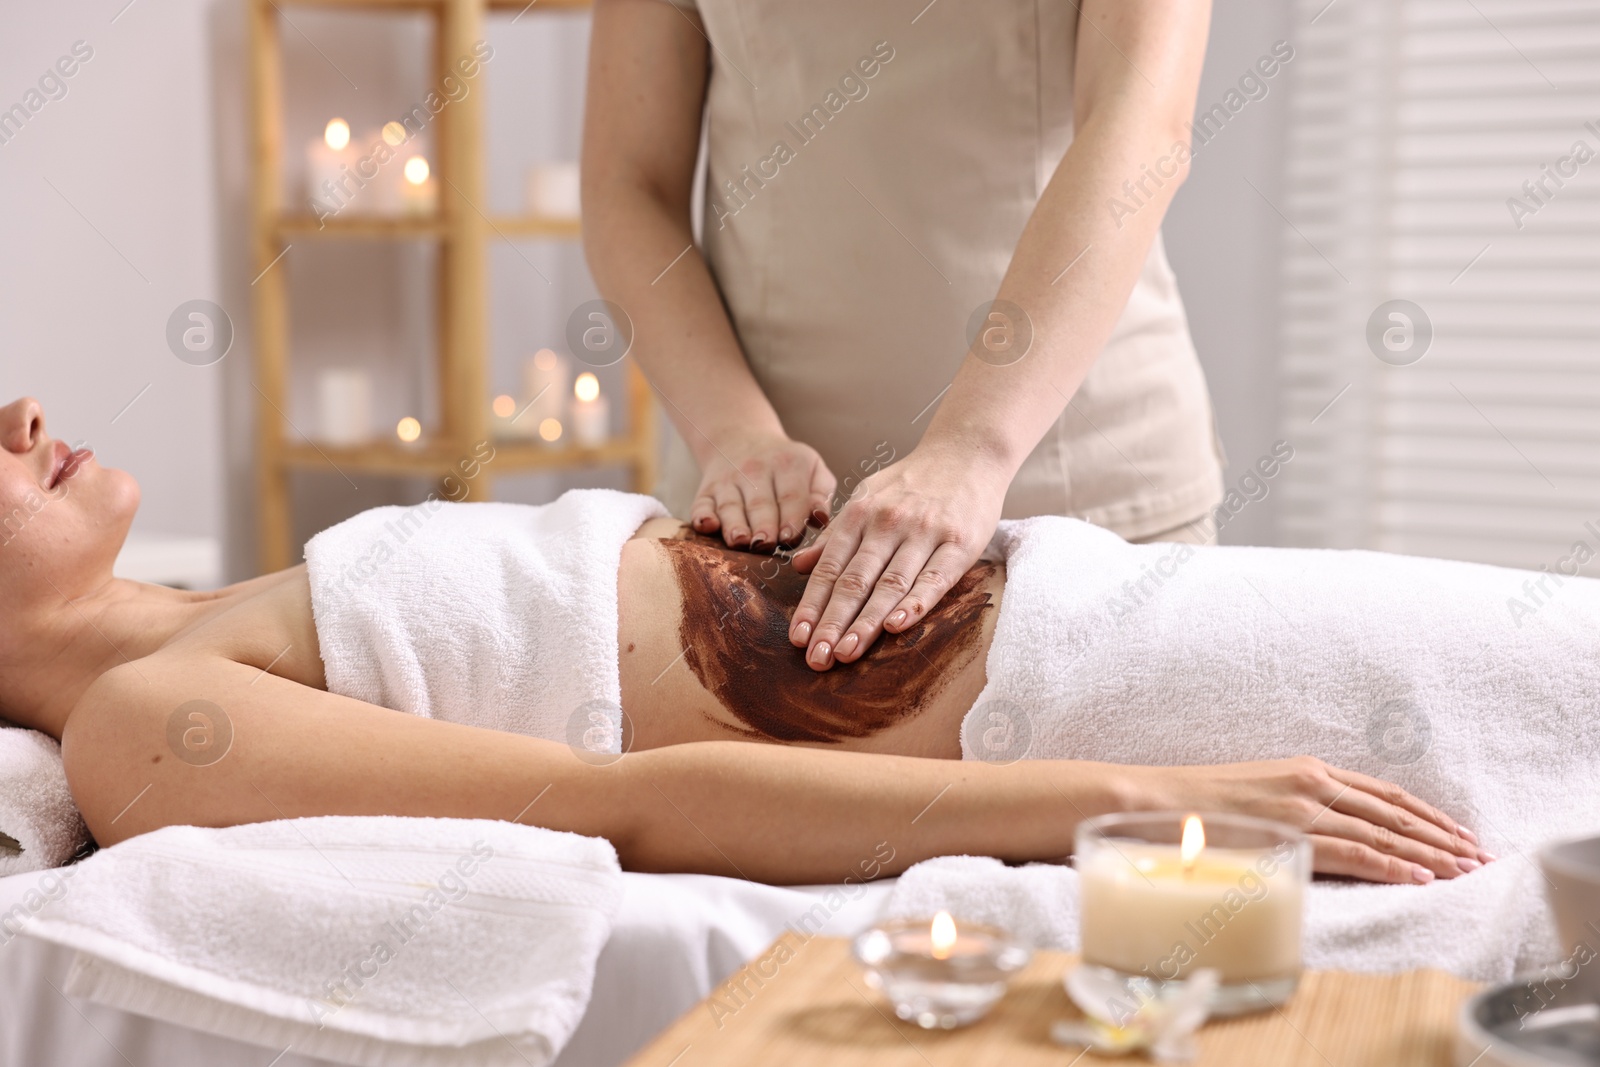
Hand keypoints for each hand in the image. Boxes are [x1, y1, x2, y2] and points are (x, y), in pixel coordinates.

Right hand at [690, 431, 835, 549]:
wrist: (742, 439)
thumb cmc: (787, 466)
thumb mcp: (812, 469)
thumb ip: (820, 494)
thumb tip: (821, 518)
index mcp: (788, 465)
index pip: (791, 496)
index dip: (791, 518)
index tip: (790, 538)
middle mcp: (755, 471)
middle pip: (760, 503)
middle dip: (763, 525)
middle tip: (765, 544)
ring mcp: (728, 481)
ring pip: (731, 506)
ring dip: (734, 525)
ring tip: (740, 540)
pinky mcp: (706, 492)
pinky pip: (702, 505)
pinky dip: (702, 517)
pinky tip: (706, 526)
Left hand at [788, 443, 1007, 669]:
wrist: (968, 451)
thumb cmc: (913, 481)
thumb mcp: (866, 497)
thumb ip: (834, 535)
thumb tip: (796, 566)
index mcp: (860, 513)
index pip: (830, 568)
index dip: (812, 605)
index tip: (797, 638)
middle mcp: (888, 523)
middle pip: (855, 581)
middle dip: (832, 623)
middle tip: (816, 658)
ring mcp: (925, 532)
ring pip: (890, 584)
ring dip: (866, 622)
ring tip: (846, 653)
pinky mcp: (960, 542)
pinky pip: (935, 579)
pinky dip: (915, 603)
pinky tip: (896, 627)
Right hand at [1133, 757, 1492, 883]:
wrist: (1154, 798)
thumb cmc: (1198, 802)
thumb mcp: (1257, 793)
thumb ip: (1295, 804)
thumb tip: (1323, 831)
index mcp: (1306, 769)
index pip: (1384, 793)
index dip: (1426, 814)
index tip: (1457, 833)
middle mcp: (1313, 781)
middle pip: (1394, 811)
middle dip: (1441, 836)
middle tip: (1477, 856)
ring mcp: (1303, 805)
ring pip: (1383, 833)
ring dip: (1428, 854)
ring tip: (1462, 871)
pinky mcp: (1291, 831)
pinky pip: (1354, 852)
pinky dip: (1391, 865)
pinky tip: (1418, 877)